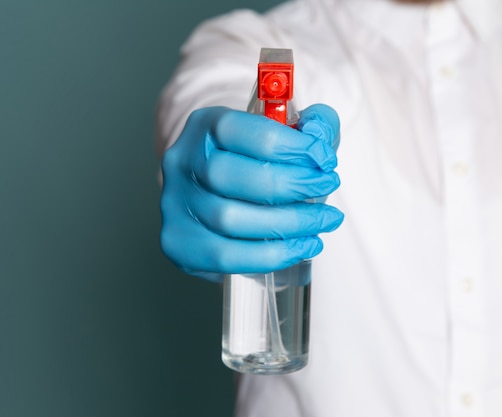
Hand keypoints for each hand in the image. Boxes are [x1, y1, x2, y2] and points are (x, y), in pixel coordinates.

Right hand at [160, 104, 343, 281]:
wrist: (226, 191)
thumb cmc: (261, 161)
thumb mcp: (291, 132)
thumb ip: (314, 124)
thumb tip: (318, 136)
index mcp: (205, 125)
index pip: (243, 132)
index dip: (291, 147)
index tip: (324, 161)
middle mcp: (182, 162)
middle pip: (235, 177)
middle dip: (292, 185)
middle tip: (327, 187)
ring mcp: (175, 204)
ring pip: (230, 220)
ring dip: (288, 224)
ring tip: (324, 220)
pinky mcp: (179, 241)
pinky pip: (225, 256)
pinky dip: (271, 255)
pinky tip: (302, 246)